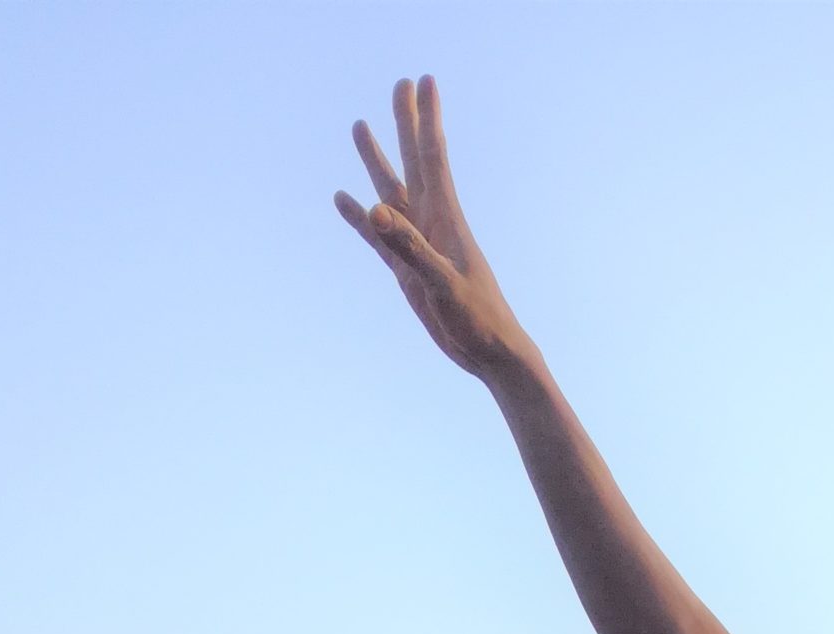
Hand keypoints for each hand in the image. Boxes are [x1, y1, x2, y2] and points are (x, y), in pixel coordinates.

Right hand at [335, 76, 528, 377]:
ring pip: (391, 193)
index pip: (433, 157)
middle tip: (401, 83)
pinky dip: (359, 219)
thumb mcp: (443, 283)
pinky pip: (378, 238)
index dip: (426, 119)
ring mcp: (417, 244)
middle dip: (406, 123)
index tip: (423, 81)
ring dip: (377, 160)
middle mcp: (431, 223)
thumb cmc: (477, 319)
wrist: (489, 354)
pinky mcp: (407, 271)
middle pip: (414, 161)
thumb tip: (376, 211)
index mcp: (446, 219)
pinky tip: (344, 200)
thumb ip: (410, 248)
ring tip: (359, 126)